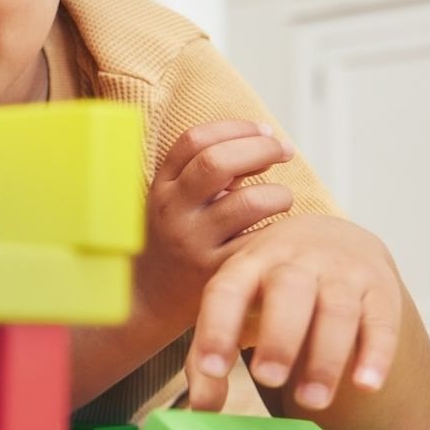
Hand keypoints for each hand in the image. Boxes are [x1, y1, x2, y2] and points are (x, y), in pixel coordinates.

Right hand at [132, 121, 294, 338]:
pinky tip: (281, 232)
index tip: (263, 130)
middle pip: (218, 162)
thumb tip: (262, 144)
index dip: (235, 128)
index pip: (194, 140)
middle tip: (284, 151)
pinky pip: (261, 242)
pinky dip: (280, 231)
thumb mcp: (170, 203)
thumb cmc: (170, 242)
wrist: (145, 301)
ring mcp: (193, 243)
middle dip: (262, 148)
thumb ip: (204, 174)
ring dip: (278, 193)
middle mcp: (173, 211)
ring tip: (281, 199)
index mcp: (161, 187)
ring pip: (249, 202)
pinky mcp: (216, 272)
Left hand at [186, 213, 402, 412]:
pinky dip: (376, 354)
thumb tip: (200, 408)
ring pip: (337, 310)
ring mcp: (342, 273)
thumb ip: (211, 353)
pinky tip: (366, 385)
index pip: (227, 290)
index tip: (211, 370)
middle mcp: (296, 261)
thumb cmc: (268, 286)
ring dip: (325, 357)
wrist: (332, 237)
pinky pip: (381, 322)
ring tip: (312, 401)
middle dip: (279, 337)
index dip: (217, 328)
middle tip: (267, 378)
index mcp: (248, 264)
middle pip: (288, 291)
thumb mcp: (234, 305)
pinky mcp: (381, 291)